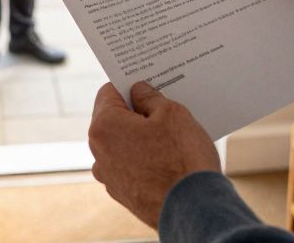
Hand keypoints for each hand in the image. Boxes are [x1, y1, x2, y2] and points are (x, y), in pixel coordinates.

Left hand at [88, 82, 220, 228]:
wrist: (194, 210)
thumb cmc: (182, 159)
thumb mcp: (171, 113)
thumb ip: (149, 97)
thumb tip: (138, 91)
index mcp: (104, 127)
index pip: (109, 92)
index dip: (130, 84)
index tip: (148, 83)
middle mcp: (99, 153)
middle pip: (114, 119)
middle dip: (137, 112)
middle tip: (165, 107)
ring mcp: (110, 177)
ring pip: (123, 144)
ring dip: (142, 137)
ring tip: (171, 135)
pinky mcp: (124, 194)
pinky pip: (131, 166)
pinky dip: (145, 159)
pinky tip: (169, 158)